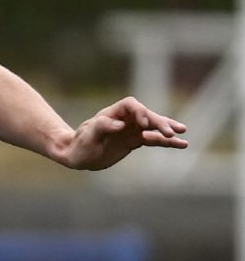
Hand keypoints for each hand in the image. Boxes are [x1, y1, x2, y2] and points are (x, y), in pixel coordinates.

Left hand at [59, 97, 187, 170]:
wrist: (77, 155)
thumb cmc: (80, 144)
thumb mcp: (88, 136)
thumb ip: (102, 127)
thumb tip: (121, 124)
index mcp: (112, 113)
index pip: (131, 105)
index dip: (140, 112)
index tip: (144, 125)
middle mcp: (125, 119)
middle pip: (146, 115)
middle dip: (159, 122)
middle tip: (170, 132)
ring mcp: (131, 129)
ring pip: (153, 126)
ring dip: (167, 129)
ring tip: (182, 133)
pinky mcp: (135, 141)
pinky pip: (154, 139)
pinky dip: (166, 142)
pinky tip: (181, 144)